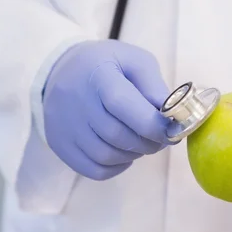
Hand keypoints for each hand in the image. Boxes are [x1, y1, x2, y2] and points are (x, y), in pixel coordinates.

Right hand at [43, 40, 171, 179]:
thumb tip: (172, 117)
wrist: (63, 70)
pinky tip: (123, 153)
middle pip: (116, 134)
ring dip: (133, 155)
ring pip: (106, 156)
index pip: (121, 104)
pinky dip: (116, 167)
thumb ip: (155, 87)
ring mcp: (63, 125)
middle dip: (148, 142)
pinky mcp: (60, 144)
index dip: (150, 123)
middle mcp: (75, 101)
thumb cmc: (108, 65)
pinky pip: (93, 170)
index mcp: (97, 74)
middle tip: (161, 138)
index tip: (171, 130)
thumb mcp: (135, 61)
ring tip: (142, 143)